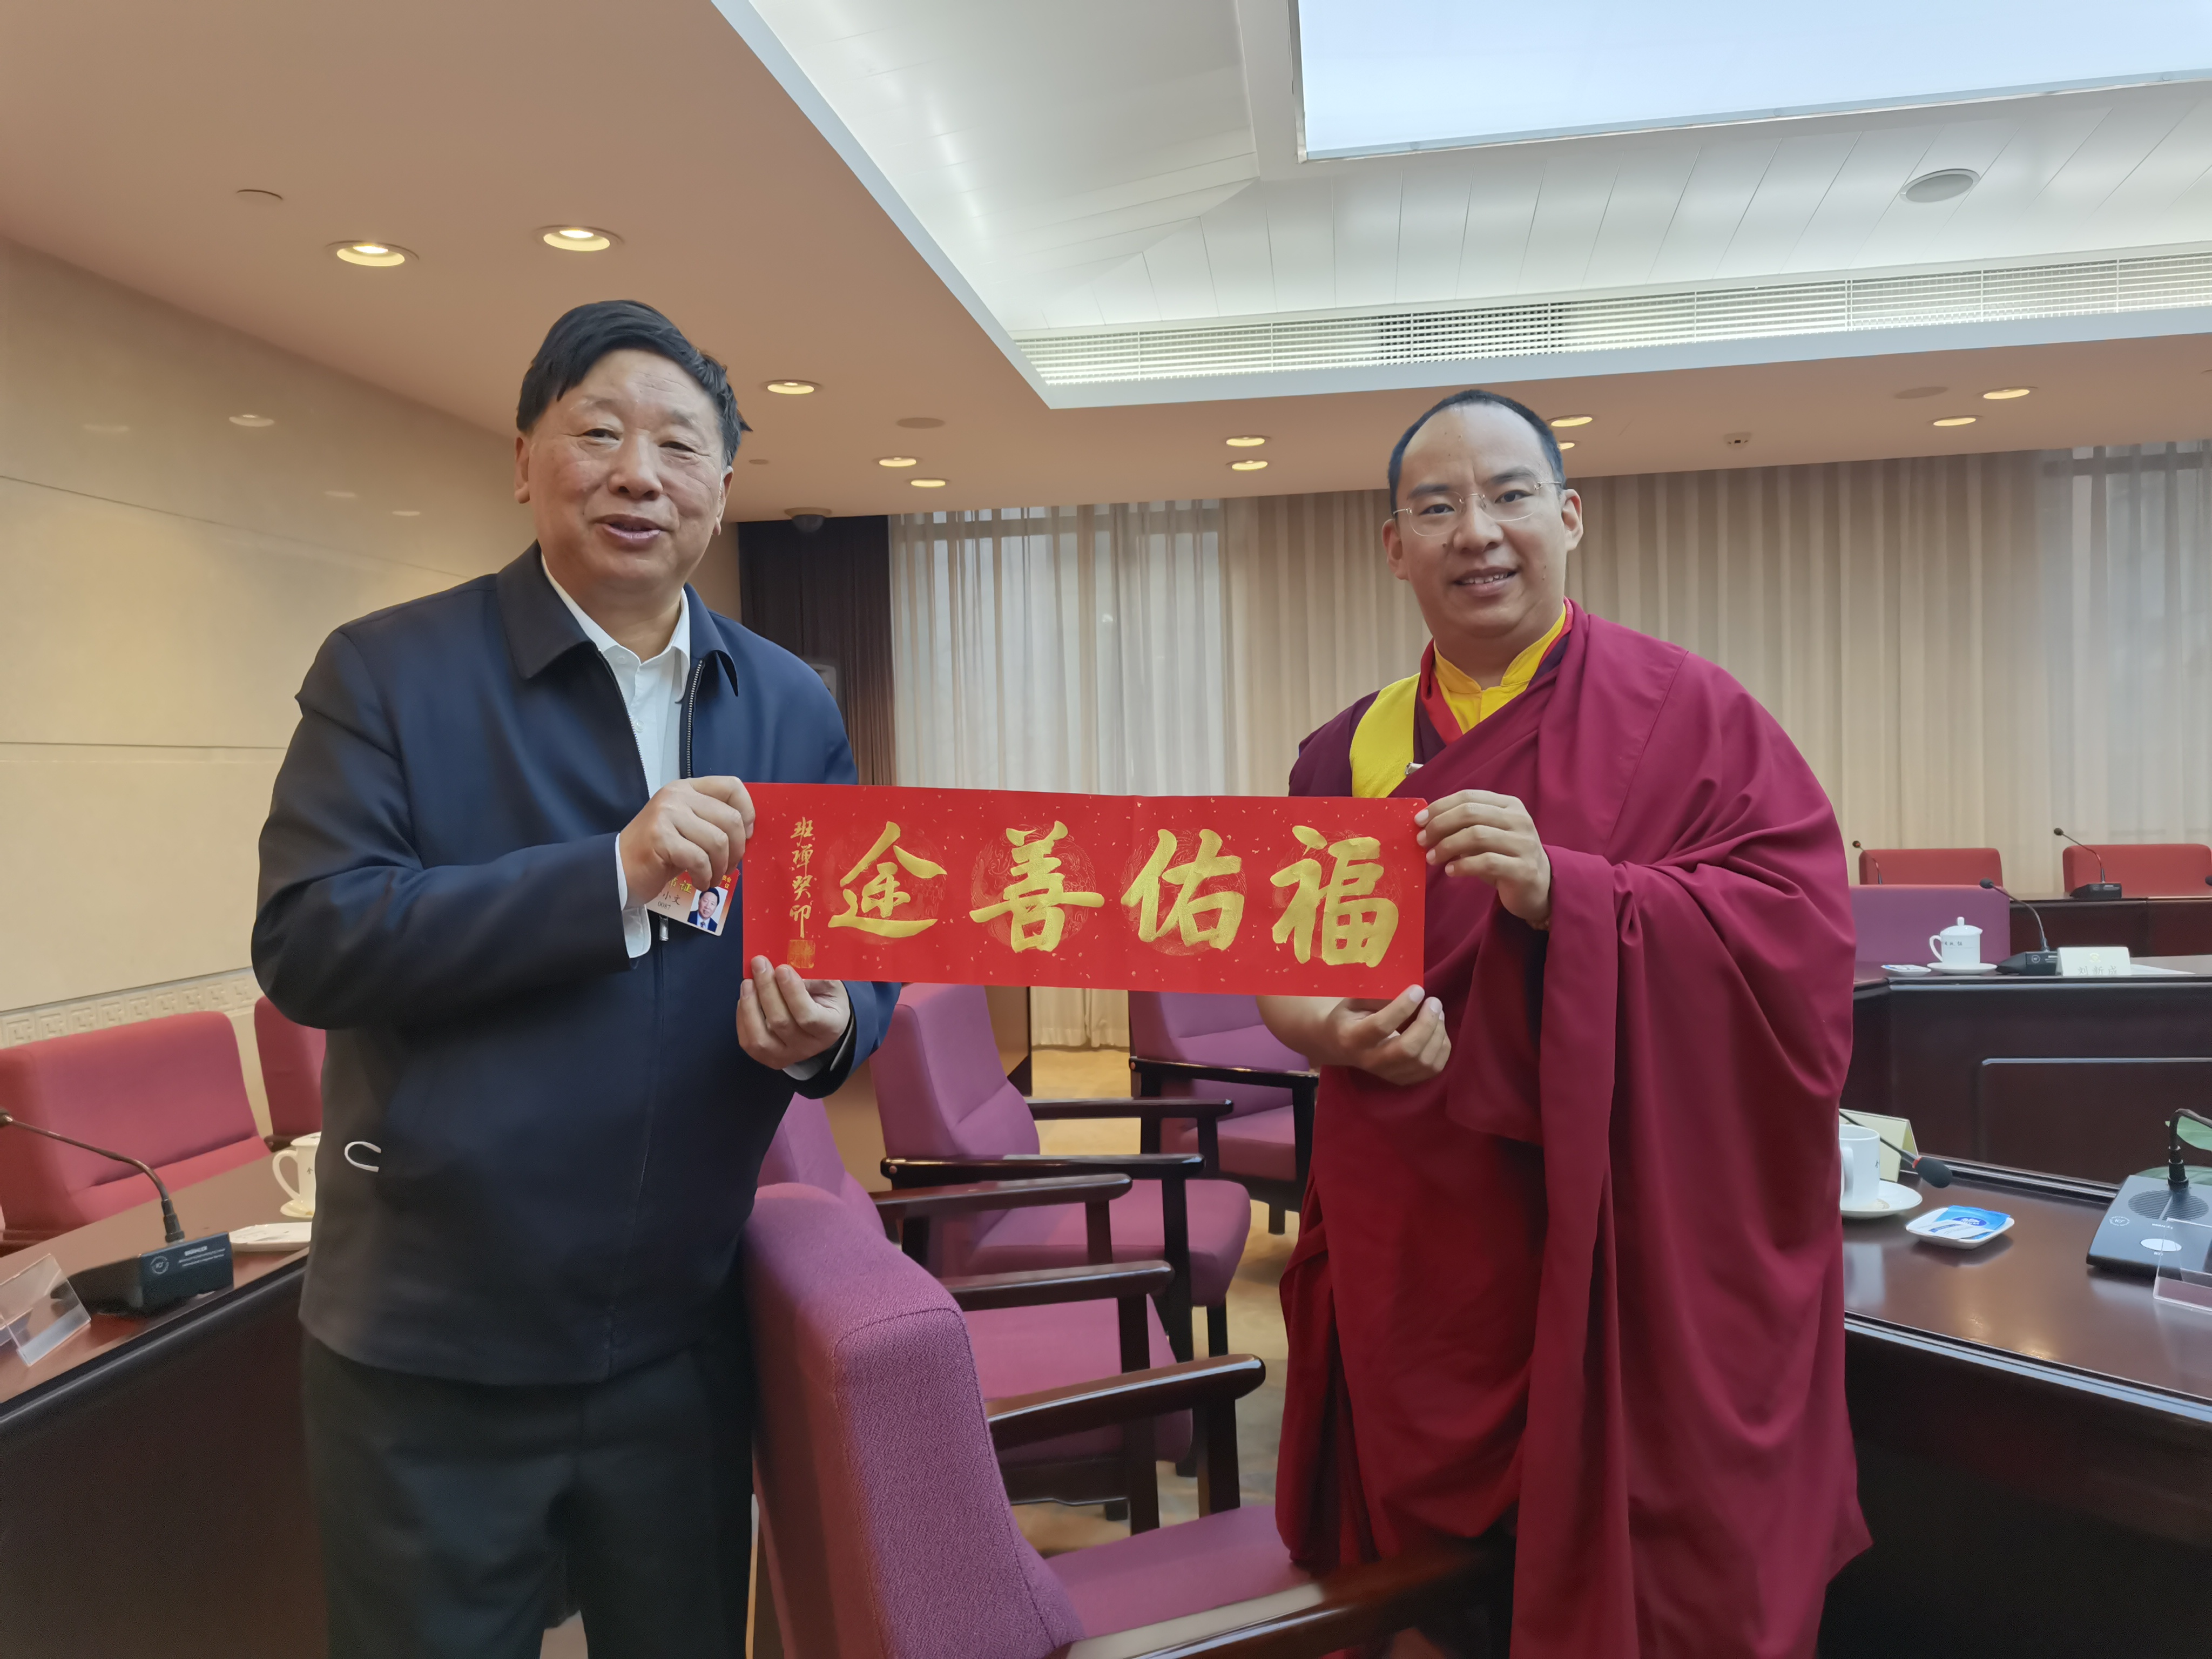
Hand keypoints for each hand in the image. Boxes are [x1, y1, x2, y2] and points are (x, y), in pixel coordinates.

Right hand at [619, 776, 752, 905]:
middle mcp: (677, 795)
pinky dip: (706, 876)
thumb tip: (748, 831)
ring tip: (712, 878)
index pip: (731, 786)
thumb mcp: (689, 828)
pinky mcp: (660, 838)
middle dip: (737, 850)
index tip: (746, 836)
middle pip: (730, 819)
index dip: (748, 812)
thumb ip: (713, 821)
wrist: (620, 868)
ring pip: (718, 841)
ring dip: (721, 867)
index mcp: (687, 788)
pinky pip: (700, 859)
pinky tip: (700, 882)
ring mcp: (667, 814)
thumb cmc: (659, 852)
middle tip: (728, 867)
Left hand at [735, 957, 850, 1068]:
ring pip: (760, 1038)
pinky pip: (748, 1042)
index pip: (808, 1016)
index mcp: (828, 1028)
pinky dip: (743, 1017)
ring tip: (748, 982)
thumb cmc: (825, 1000)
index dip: (792, 991)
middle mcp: (808, 1047)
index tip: (781, 968)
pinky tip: (746, 998)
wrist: (820, 1024)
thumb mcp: (829, 985)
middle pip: (780, 1022)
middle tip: (759, 964)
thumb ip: (812, 978)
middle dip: (767, 989)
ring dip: (750, 1006)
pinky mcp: (767, 1057)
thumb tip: (781, 971)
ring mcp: (786, 1056)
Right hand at [1319, 985, 1450, 1086]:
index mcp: (1353, 1038)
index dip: (1403, 1007)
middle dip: (1427, 1023)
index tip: (1417, 990)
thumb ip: (1377, 996)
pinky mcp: (1403, 1079)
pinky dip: (1442, 1047)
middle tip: (1433, 1002)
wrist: (1338, 1045)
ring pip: (1424, 1061)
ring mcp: (1388, 1074)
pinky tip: (1438, 1030)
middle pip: (1407, 1049)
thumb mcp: (1353, 1001)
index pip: (1381, 1026)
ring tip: (1437, 1012)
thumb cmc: (1348, 1017)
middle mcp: (1370, 1061)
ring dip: (1437, 1033)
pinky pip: (1432, 1068)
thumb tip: (1410, 993)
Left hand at [1415, 789, 1551, 926]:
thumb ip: (1463, 826)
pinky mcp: (1523, 869)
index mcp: (1509, 805)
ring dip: (1447, 846)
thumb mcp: (1486, 836)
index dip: (1440, 807)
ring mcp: (1524, 844)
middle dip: (1440, 825)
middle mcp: (1519, 820)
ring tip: (1432, 858)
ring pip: (1477, 836)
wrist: (1538, 887)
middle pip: (1470, 813)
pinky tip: (1450, 871)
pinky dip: (1463, 865)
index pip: (1469, 797)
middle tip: (1421, 840)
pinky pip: (1487, 862)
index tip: (1418, 821)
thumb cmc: (1504, 858)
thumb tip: (1425, 825)